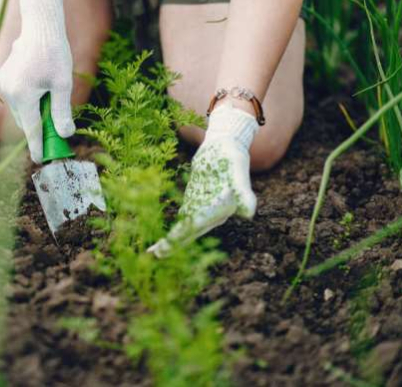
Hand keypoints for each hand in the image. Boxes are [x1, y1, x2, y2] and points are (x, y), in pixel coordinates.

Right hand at [0, 0, 75, 162]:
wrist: (39, 25)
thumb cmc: (55, 52)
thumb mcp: (63, 84)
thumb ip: (62, 112)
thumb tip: (65, 135)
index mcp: (23, 96)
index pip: (31, 130)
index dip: (37, 146)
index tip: (41, 159)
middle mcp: (9, 92)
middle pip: (25, 121)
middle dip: (38, 129)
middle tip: (55, 135)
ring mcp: (4, 84)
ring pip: (20, 110)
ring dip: (33, 114)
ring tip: (50, 105)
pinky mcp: (4, 77)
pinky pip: (16, 98)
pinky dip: (28, 102)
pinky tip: (40, 90)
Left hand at [148, 104, 258, 256]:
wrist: (226, 144)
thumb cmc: (233, 155)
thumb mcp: (237, 169)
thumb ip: (243, 191)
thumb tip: (248, 213)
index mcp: (222, 208)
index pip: (198, 224)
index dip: (183, 235)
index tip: (167, 245)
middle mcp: (213, 213)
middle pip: (190, 231)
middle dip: (173, 244)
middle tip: (154, 256)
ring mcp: (203, 208)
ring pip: (185, 228)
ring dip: (171, 241)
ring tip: (153, 254)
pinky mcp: (195, 201)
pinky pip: (183, 218)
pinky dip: (173, 229)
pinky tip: (161, 239)